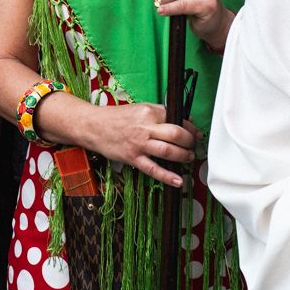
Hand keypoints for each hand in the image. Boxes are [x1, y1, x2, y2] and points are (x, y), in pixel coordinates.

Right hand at [79, 101, 199, 188]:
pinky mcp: (132, 158)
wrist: (93, 126)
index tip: (196, 133)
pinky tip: (178, 180)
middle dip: (189, 142)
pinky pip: (153, 169)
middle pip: (176, 134)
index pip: (176, 119)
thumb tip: (182, 122)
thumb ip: (159, 114)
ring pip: (168, 151)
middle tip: (193, 145)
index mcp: (149, 112)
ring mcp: (139, 144)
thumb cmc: (116, 118)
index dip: (190, 128)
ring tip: (188, 158)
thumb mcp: (139, 109)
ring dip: (183, 156)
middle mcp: (145, 127)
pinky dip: (167, 176)